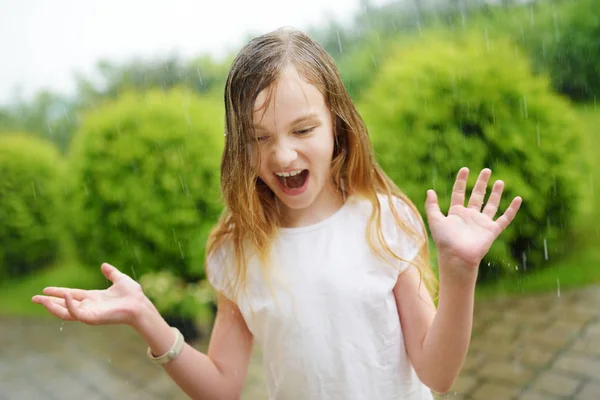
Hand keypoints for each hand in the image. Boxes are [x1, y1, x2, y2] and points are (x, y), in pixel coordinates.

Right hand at [32, 263, 150, 325]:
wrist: (140, 305)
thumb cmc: (133, 295)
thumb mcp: (120, 280)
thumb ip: (111, 273)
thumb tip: (104, 265)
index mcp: (93, 298)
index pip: (71, 296)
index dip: (58, 292)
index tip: (45, 289)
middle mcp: (89, 306)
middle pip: (63, 306)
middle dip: (48, 302)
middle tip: (34, 298)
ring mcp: (89, 313)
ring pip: (65, 312)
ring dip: (52, 306)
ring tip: (40, 300)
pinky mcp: (92, 318)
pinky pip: (76, 313)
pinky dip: (69, 305)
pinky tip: (65, 295)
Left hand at [424, 167, 521, 268]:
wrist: (457, 257)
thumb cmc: (445, 241)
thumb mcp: (435, 220)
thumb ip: (432, 206)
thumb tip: (429, 191)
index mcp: (456, 213)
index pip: (459, 193)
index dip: (461, 181)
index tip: (465, 169)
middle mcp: (470, 216)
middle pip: (477, 196)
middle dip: (481, 183)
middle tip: (486, 170)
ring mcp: (482, 223)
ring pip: (491, 205)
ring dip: (496, 193)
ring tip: (500, 181)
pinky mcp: (492, 230)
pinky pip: (505, 218)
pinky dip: (512, 209)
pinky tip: (518, 199)